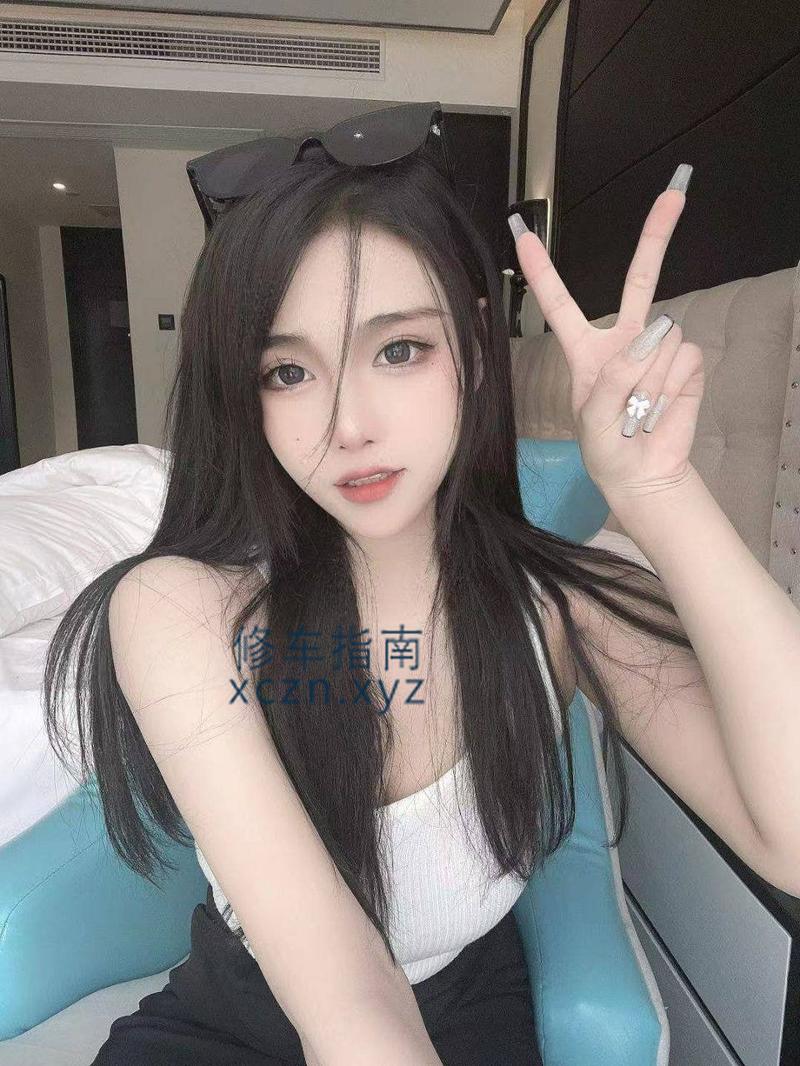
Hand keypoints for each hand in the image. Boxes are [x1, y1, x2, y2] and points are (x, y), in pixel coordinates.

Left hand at [508, 166, 704, 505]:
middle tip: (677, 191)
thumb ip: (613, 377)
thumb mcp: (591, 417)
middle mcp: (625, 340)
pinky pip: (681, 357)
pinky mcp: (688, 363)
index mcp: (587, 350)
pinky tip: (660, 406)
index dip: (542, 270)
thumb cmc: (606, 448)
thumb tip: (655, 335)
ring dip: (648, 379)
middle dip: (657, 235)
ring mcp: (659, 348)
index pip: (560, 302)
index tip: (522, 234)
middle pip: (640, 280)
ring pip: (658, 338)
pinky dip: (670, 385)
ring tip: (638, 409)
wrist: (642, 475)